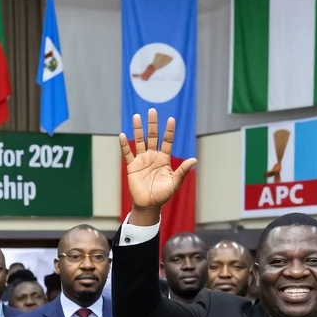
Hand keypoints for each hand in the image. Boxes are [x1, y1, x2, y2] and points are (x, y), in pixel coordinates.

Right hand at [118, 109, 196, 225]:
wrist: (148, 205)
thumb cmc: (163, 195)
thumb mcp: (175, 182)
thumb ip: (183, 170)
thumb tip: (194, 159)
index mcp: (164, 159)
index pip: (167, 141)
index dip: (169, 131)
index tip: (171, 119)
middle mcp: (153, 156)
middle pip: (152, 136)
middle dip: (152, 124)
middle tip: (152, 111)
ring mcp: (142, 160)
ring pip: (139, 141)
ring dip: (138, 129)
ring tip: (136, 116)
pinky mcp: (132, 167)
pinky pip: (127, 154)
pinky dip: (124, 145)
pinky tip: (122, 135)